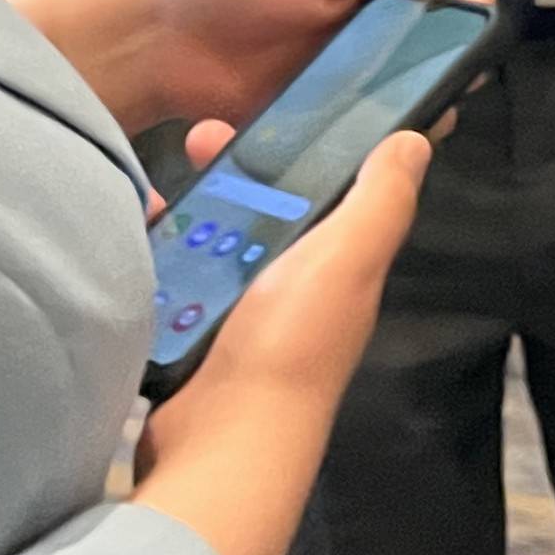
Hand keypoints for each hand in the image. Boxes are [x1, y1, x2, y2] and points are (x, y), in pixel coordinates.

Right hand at [135, 122, 431, 554]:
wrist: (219, 445)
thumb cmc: (290, 349)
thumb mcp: (348, 260)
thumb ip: (380, 200)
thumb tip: (415, 140)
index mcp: (340, 267)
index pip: (330, 189)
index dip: (308, 146)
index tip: (275, 108)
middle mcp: (296, 290)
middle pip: (262, 207)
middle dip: (231, 169)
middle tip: (198, 138)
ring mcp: (242, 316)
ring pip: (212, 238)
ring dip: (188, 209)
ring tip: (162, 187)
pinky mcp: (194, 337)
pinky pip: (174, 276)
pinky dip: (157, 250)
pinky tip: (139, 227)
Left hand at [138, 0, 486, 128]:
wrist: (152, 36)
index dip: (468, 15)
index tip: (478, 43)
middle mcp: (360, 29)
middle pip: (431, 57)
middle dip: (446, 77)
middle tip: (440, 97)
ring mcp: (335, 80)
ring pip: (396, 103)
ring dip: (409, 117)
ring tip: (403, 131)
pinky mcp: (307, 122)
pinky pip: (350, 139)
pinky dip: (364, 148)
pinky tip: (368, 157)